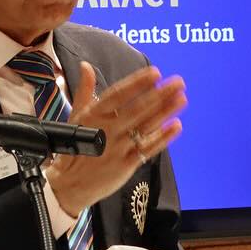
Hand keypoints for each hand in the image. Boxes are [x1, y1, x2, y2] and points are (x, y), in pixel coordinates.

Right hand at [43, 62, 185, 217]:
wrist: (68, 183)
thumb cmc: (73, 147)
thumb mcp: (76, 116)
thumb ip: (84, 90)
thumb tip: (86, 66)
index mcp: (94, 115)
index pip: (118, 95)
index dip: (137, 83)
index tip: (155, 73)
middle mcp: (107, 130)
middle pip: (137, 109)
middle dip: (159, 95)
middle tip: (178, 82)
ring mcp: (118, 148)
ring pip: (145, 127)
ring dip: (165, 112)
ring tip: (181, 98)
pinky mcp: (126, 165)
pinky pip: (147, 149)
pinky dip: (162, 138)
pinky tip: (176, 125)